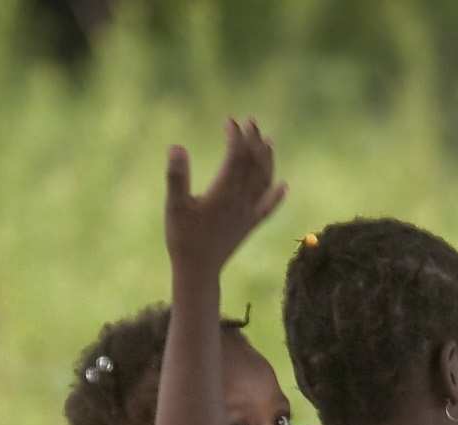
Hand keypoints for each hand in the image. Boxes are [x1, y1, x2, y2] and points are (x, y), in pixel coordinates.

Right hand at [164, 118, 285, 274]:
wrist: (198, 272)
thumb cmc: (182, 238)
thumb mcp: (174, 205)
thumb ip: (176, 176)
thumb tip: (177, 147)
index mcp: (224, 194)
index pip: (236, 157)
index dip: (236, 137)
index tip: (229, 121)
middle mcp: (241, 202)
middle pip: (253, 165)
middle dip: (253, 141)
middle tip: (249, 120)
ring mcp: (248, 214)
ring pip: (264, 182)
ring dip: (267, 160)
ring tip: (268, 141)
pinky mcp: (249, 226)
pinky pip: (268, 208)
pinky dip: (277, 195)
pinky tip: (283, 186)